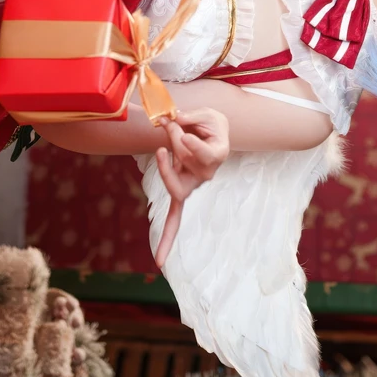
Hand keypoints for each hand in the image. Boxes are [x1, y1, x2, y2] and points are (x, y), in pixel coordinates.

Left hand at [153, 107, 229, 267]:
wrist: (212, 131)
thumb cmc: (209, 124)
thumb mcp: (205, 114)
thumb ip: (190, 117)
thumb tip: (168, 120)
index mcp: (218, 156)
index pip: (204, 155)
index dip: (191, 143)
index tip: (183, 130)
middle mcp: (207, 175)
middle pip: (188, 167)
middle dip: (177, 149)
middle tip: (172, 130)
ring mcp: (192, 185)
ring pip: (176, 187)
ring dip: (166, 169)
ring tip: (162, 149)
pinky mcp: (180, 190)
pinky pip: (174, 219)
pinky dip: (167, 239)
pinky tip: (159, 262)